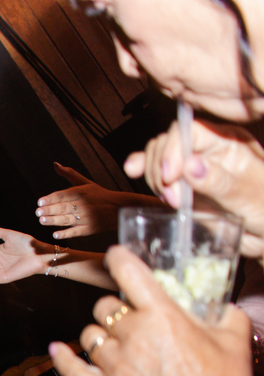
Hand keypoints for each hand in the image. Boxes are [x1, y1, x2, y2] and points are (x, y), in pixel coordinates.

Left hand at [35, 162, 163, 238]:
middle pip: (63, 208)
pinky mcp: (89, 229)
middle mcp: (83, 205)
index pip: (63, 195)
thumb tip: (55, 164)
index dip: (51, 199)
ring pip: (67, 219)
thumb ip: (69, 174)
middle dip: (50, 210)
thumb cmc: (99, 194)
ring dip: (54, 221)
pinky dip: (66, 233)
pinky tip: (55, 235)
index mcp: (81, 192)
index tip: (40, 202)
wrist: (119, 209)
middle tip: (38, 212)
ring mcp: (86, 218)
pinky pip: (75, 232)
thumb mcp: (85, 183)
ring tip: (42, 220)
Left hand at [49, 245, 254, 375]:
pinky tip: (55, 349)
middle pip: (105, 307)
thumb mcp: (233, 337)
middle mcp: (133, 336)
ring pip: (89, 336)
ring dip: (100, 334)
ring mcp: (115, 366)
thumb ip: (223, 313)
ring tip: (116, 340)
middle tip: (131, 318)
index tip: (115, 256)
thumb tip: (219, 305)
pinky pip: (73, 371)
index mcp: (162, 316)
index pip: (129, 274)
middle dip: (117, 309)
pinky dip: (62, 359)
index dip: (118, 259)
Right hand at [125, 120, 263, 257]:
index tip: (170, 176)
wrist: (263, 235)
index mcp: (227, 142)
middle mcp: (206, 149)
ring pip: (157, 157)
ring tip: (172, 201)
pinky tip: (133, 171)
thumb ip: (219, 180)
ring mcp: (190, 168)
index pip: (189, 131)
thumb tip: (190, 165)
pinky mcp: (180, 186)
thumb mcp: (248, 195)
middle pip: (168, 143)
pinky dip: (142, 170)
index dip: (172, 150)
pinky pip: (155, 171)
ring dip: (154, 178)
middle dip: (161, 169)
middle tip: (173, 198)